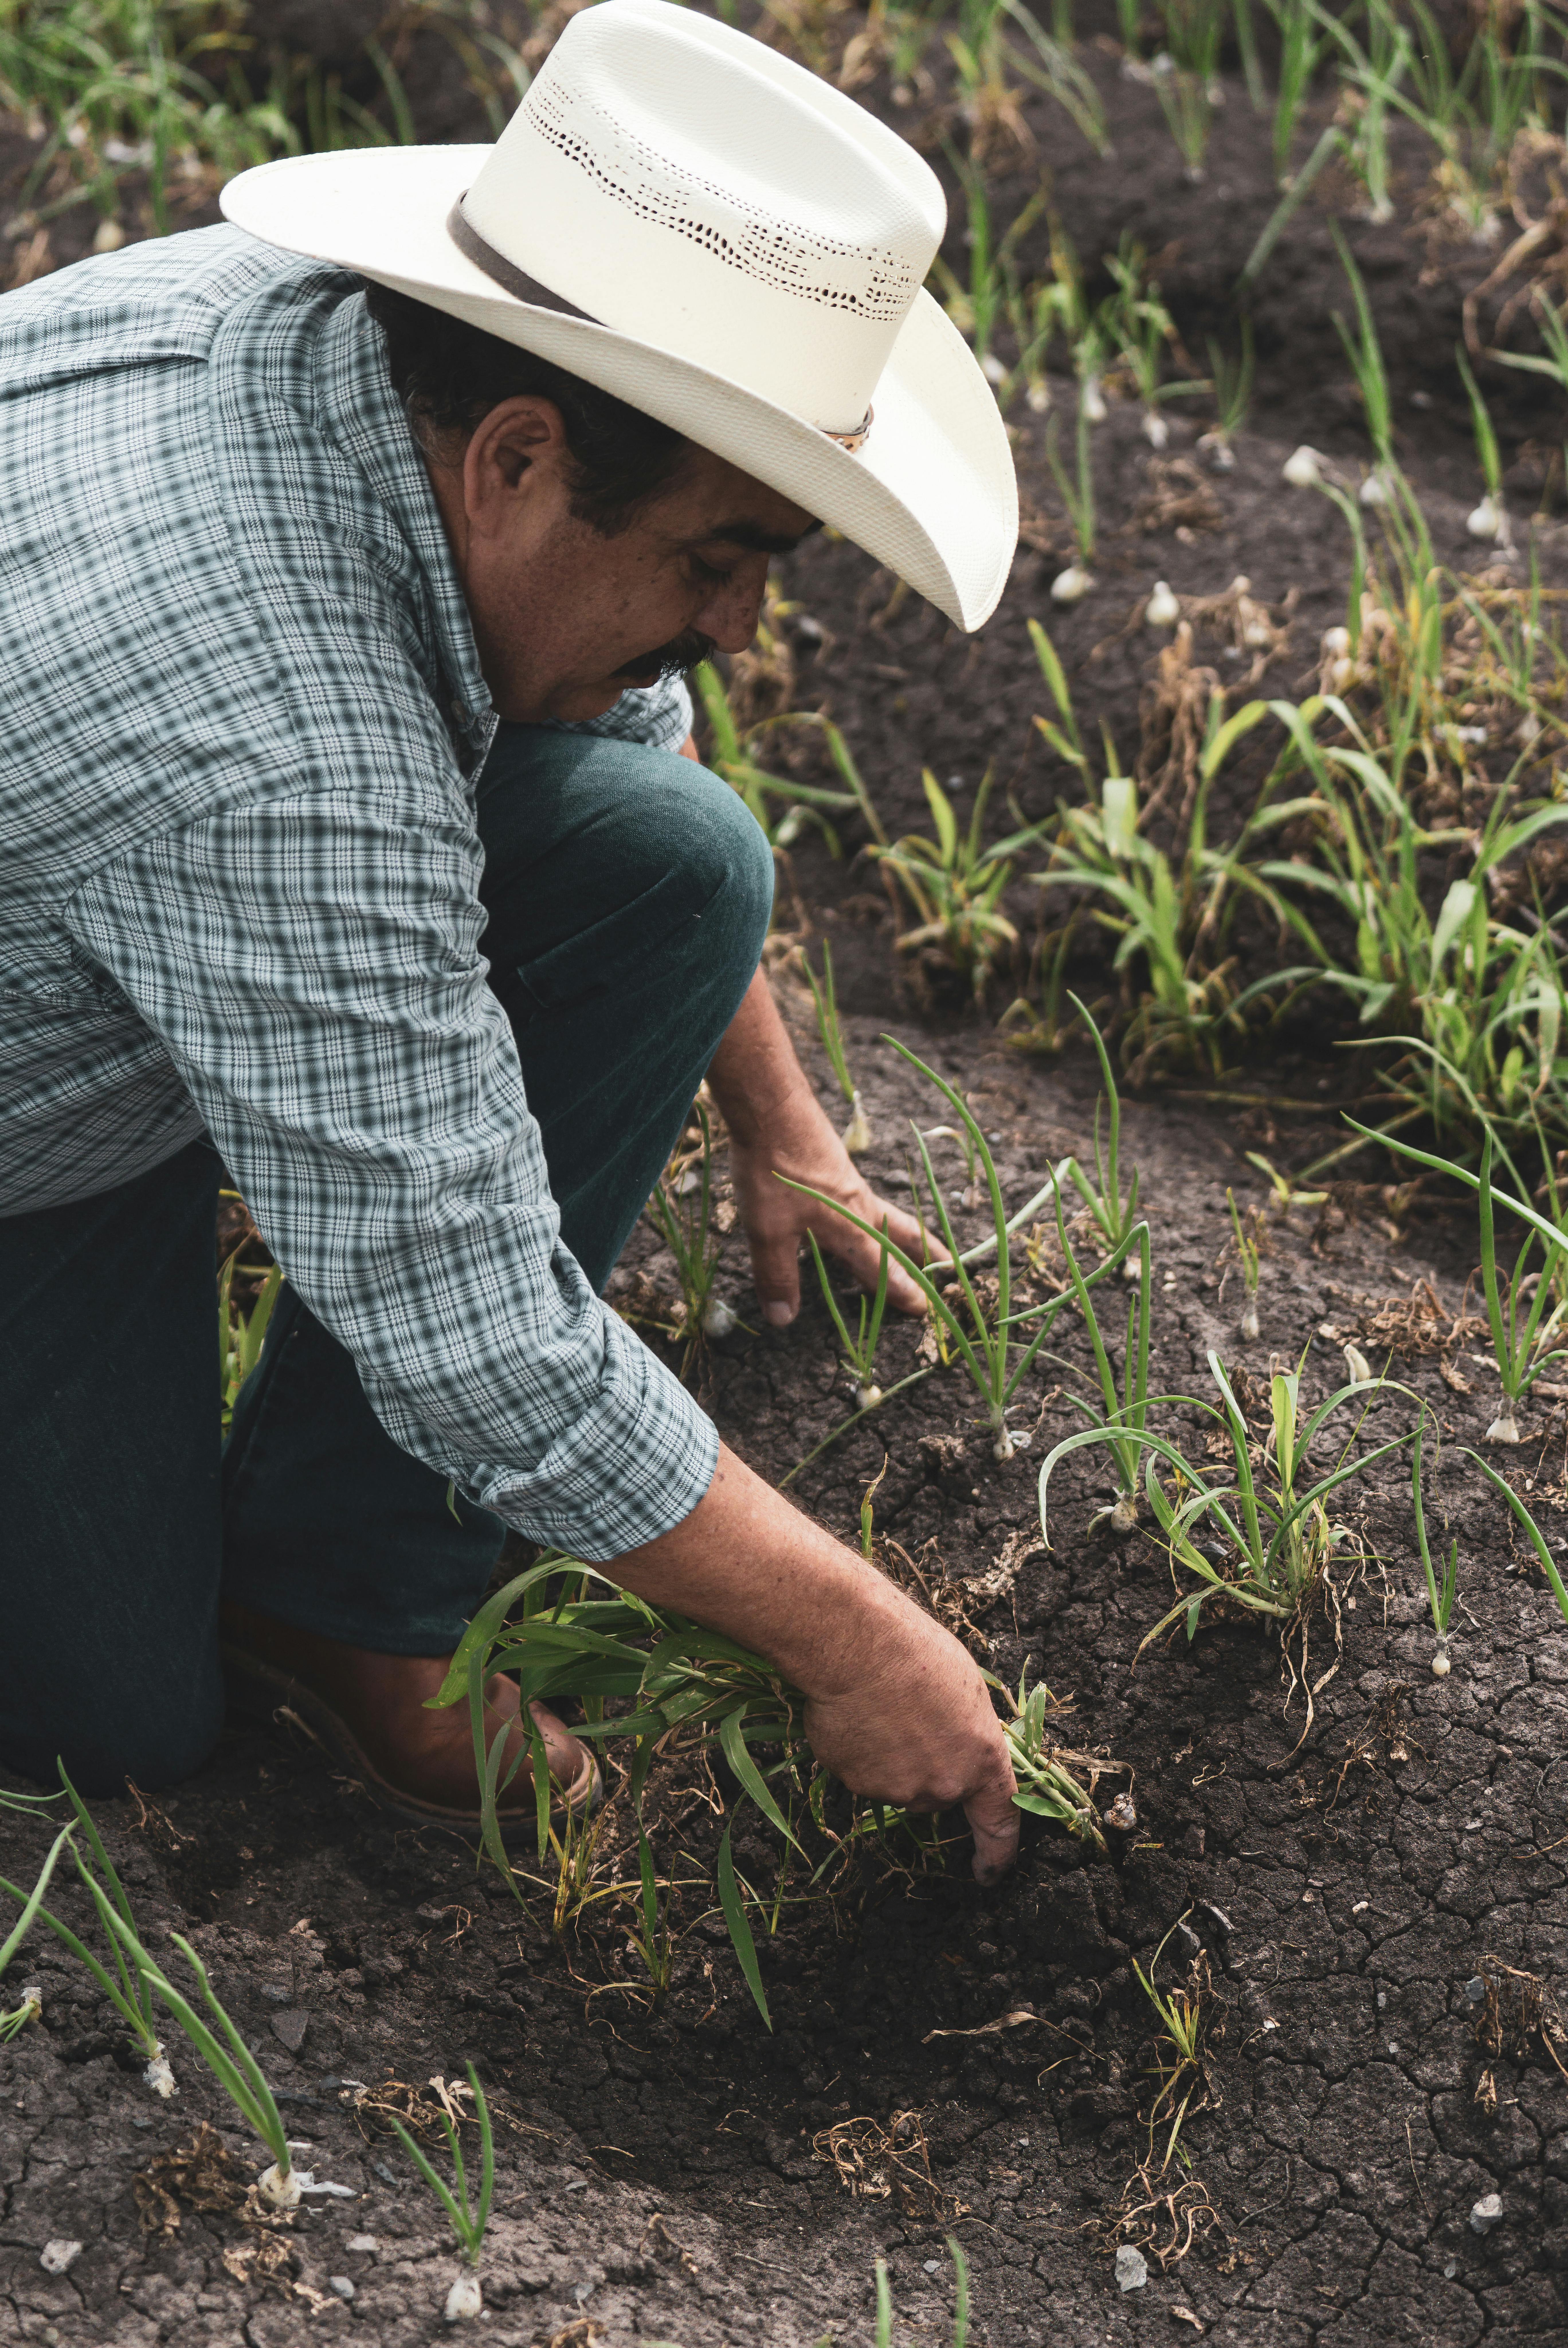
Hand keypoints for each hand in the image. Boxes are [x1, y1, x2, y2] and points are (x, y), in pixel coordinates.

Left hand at [729, 1105, 944, 1326]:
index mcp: (850, 1228)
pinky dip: (874, 1212)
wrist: (771, 1106)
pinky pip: (864, 1197)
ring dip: (902, 1232)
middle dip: (924, 1254)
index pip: (882, 1269)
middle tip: (950, 1268)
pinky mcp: (833, 1163)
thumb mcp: (767, 1231)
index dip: (902, 1292)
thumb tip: (783, 1319)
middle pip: (900, 1234)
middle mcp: (858, 1205)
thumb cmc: (774, 1172)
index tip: (923, 1311)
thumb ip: (777, 1275)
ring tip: (912, 1243)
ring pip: (885, 1213)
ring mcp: (848, 1181)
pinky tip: (856, 1209)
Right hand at [799, 1576, 1019, 1884]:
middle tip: (908, 1716)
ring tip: (878, 1705)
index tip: (990, 1871)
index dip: (997, 1852)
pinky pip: (859, 1772)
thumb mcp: (965, 1689)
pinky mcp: (855, 1784)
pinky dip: (856, 1750)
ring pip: (894, 1782)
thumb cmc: (917, 1653)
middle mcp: (942, 1785)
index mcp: (980, 1760)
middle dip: (925, 1764)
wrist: (858, 1646)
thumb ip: (965, 1733)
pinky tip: (853, 1714)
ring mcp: (896, 1789)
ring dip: (887, 1755)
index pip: (998, 1820)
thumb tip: (950, 1745)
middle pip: (935, 1791)